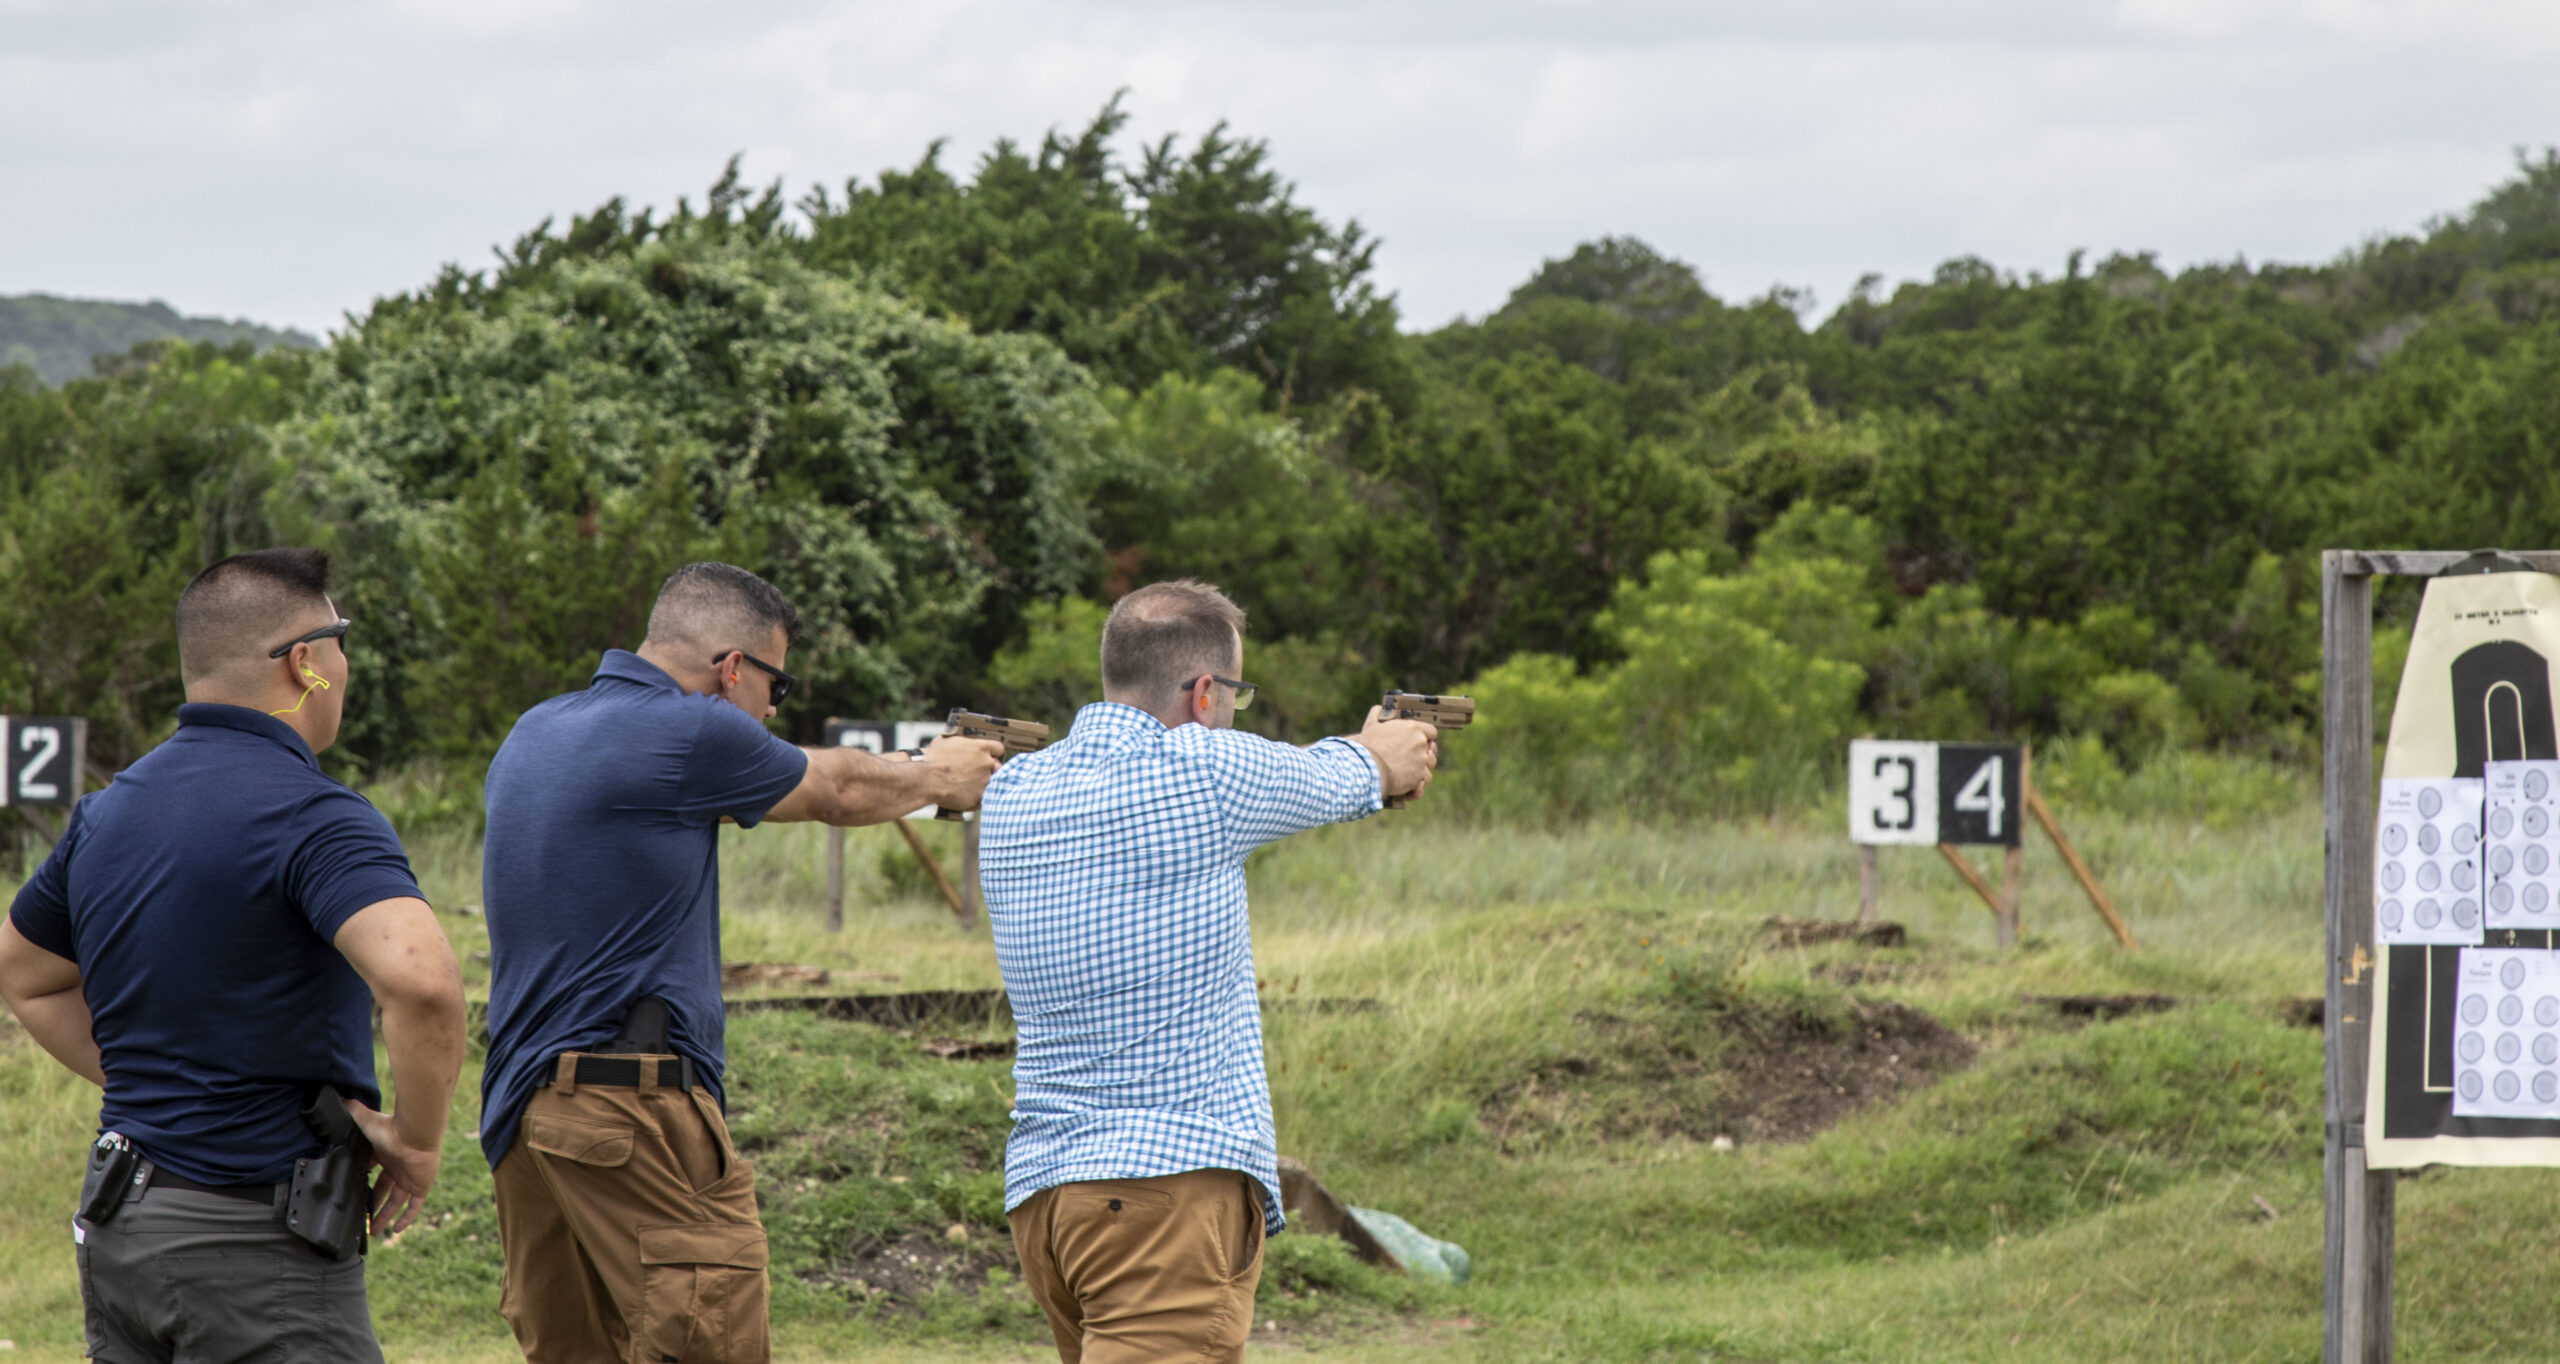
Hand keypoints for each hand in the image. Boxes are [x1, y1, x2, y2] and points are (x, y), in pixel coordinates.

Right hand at [347, 1098, 439, 1236]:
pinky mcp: (421, 1186)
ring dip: (386, 1217)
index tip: (354, 1194)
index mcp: (385, 1154)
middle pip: (384, 1190)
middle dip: (374, 1205)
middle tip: (364, 1220)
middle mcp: (398, 1167)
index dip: (365, 1183)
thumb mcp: (365, 1119)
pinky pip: (415, 1207)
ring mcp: (410, 1177)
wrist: (415, 1133)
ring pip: (397, 1202)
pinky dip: (407, 1218)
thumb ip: (351, 1109)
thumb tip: (336, 1096)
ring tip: (375, 1232)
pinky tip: (397, 1230)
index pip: (373, 1171)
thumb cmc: (390, 1126)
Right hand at [920, 735, 1005, 810]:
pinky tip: (966, 797)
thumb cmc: (933, 759)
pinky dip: (977, 799)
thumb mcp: (945, 742)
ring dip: (983, 785)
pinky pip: (984, 798)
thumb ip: (958, 743)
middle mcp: (987, 763)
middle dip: (989, 770)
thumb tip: (955, 743)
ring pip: (991, 783)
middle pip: (997, 767)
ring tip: (968, 787)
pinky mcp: (980, 796)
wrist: (928, 779)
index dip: (994, 754)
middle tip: (977, 774)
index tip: (989, 757)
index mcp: (981, 747)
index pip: (998, 748)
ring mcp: (985, 780)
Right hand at [1352, 706, 1437, 799]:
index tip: (1419, 740)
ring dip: (1422, 767)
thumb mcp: (1371, 726)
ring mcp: (1422, 760)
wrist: (1367, 768)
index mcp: (1413, 728)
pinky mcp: (1419, 777)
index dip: (1426, 736)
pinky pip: (1424, 779)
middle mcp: (1421, 743)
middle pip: (1432, 749)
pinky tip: (1411, 781)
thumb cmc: (1368, 746)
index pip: (1431, 731)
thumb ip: (1377, 714)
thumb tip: (1378, 709)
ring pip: (1429, 765)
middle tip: (1413, 756)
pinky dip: (1419, 781)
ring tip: (1411, 769)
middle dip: (1425, 752)